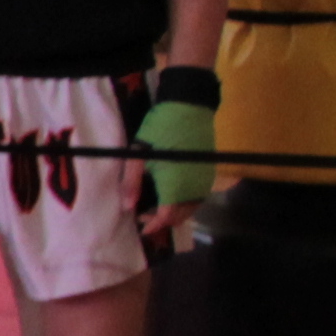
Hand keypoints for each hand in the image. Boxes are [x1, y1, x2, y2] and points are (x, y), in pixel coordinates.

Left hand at [136, 72, 217, 238]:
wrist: (189, 107)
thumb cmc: (160, 129)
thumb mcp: (138, 155)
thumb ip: (131, 183)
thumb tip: (127, 208)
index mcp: (176, 186)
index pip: (167, 216)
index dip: (154, 225)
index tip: (141, 228)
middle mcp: (194, 187)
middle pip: (181, 215)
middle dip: (162, 221)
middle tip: (142, 216)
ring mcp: (204, 181)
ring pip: (191, 208)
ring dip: (175, 213)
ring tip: (154, 208)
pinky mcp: (208, 173)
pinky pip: (197, 197)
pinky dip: (184, 203)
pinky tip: (170, 197)